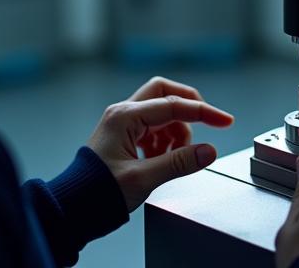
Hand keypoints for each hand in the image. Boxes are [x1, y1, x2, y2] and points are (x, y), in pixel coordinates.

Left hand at [87, 77, 233, 211]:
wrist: (73, 207)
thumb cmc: (97, 192)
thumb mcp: (143, 179)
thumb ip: (178, 163)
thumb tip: (208, 152)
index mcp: (125, 117)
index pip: (173, 105)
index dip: (204, 112)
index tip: (225, 121)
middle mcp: (123, 114)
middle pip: (165, 92)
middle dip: (188, 106)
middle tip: (207, 122)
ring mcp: (123, 123)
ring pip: (161, 111)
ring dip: (177, 129)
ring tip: (175, 156)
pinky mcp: (124, 135)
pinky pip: (154, 127)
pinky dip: (166, 139)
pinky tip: (163, 159)